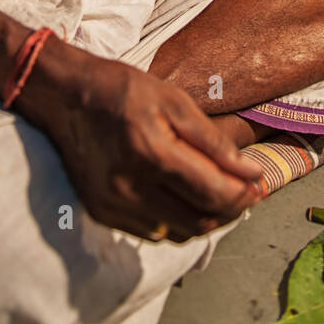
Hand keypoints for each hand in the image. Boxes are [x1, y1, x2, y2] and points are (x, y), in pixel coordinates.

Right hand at [25, 46, 262, 241]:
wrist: (63, 96)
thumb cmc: (121, 90)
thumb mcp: (172, 100)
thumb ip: (212, 141)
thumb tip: (250, 173)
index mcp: (151, 152)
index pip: (212, 193)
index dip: (243, 194)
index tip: (260, 185)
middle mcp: (130, 187)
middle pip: (199, 221)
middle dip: (230, 209)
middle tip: (245, 191)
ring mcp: (113, 205)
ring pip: (179, 232)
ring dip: (205, 219)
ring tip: (218, 195)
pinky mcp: (102, 213)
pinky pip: (153, 232)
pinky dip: (176, 221)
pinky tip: (183, 198)